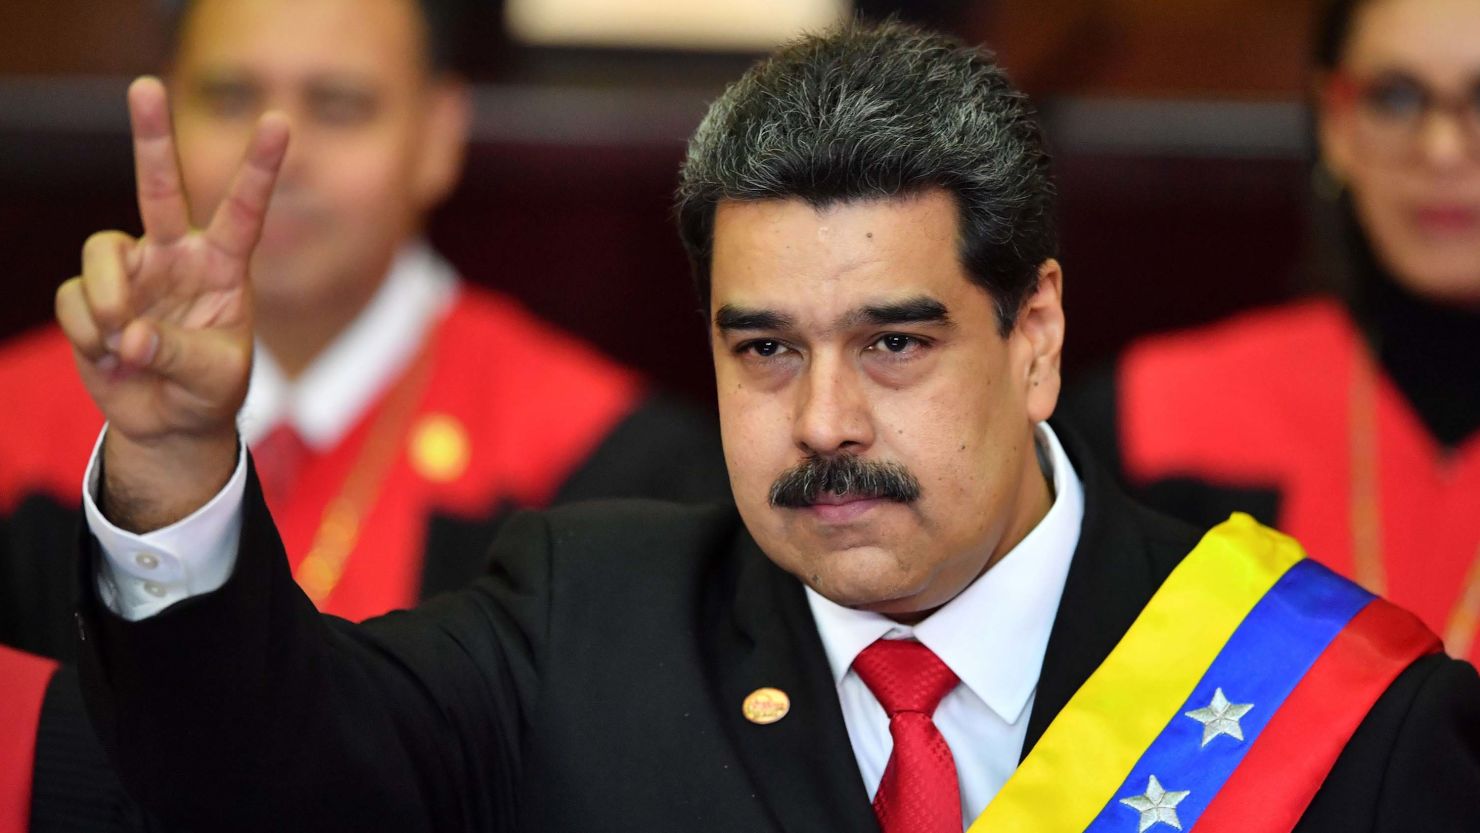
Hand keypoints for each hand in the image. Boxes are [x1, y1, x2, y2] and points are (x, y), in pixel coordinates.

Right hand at [55, 77, 288, 529]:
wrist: (170, 424)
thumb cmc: (209, 393)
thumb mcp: (214, 377)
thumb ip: (178, 355)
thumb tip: (130, 336)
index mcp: (224, 267)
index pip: (244, 209)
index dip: (260, 167)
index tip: (280, 122)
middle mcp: (176, 257)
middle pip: (159, 186)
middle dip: (151, 137)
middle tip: (146, 85)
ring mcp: (132, 273)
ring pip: (101, 250)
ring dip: (107, 299)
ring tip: (123, 341)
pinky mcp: (92, 296)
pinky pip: (76, 299)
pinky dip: (89, 331)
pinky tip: (111, 357)